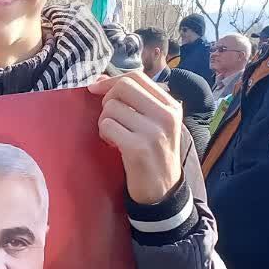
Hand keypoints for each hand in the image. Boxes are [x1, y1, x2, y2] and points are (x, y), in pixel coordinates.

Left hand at [88, 71, 185, 204]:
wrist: (162, 191)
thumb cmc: (154, 154)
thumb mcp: (153, 123)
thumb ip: (132, 101)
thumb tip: (100, 80)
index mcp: (171, 106)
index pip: (137, 77)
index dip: (111, 80)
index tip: (96, 88)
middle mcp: (166, 115)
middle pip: (123, 86)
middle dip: (107, 99)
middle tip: (109, 118)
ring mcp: (154, 131)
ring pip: (111, 107)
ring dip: (104, 121)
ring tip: (114, 136)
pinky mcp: (138, 147)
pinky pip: (107, 126)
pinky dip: (104, 134)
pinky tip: (113, 145)